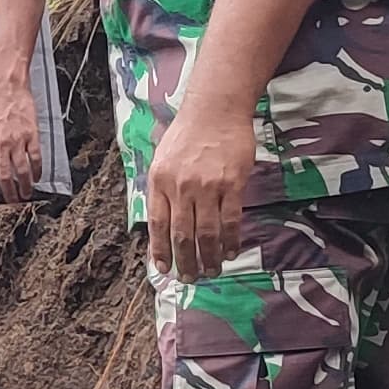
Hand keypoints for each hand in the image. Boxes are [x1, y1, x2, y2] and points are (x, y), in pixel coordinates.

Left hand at [0, 76, 44, 207]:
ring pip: (21, 171)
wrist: (6, 86)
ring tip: (25, 195)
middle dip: (8, 195)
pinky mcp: (31, 134)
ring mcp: (16, 140)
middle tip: (12, 203)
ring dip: (24, 187)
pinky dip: (37, 170)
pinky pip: (35, 158)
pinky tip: (37, 177)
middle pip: (4, 178)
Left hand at [143, 100, 257, 278]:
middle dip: (185, 262)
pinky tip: (231, 251)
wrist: (215, 109)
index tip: (164, 268)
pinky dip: (231, 240)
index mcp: (159, 181)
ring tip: (211, 271)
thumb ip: (161, 189)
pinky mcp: (232, 184)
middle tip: (190, 278)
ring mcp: (207, 186)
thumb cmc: (187, 134)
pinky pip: (230, 220)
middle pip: (181, 235)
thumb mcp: (162, 159)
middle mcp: (180, 186)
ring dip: (209, 257)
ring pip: (206, 232)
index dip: (160, 250)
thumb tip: (161, 223)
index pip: (157, 225)